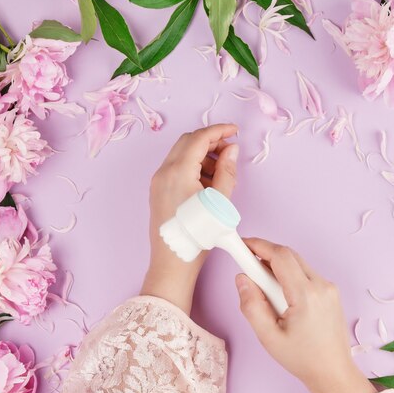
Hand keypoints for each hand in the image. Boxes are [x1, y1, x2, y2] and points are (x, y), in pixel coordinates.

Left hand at [142, 124, 238, 313]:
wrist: (173, 262)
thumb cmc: (198, 235)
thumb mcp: (220, 201)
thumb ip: (227, 170)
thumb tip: (232, 149)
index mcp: (178, 171)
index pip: (199, 138)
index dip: (220, 130)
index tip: (235, 130)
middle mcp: (164, 172)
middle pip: (188, 142)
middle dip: (211, 141)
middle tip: (231, 149)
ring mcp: (158, 181)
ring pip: (181, 154)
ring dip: (202, 154)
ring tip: (222, 170)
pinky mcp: (158, 191)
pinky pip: (176, 168)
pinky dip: (193, 166)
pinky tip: (208, 181)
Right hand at [235, 238, 376, 392]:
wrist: (333, 373)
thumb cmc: (302, 358)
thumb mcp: (268, 337)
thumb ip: (251, 306)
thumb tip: (242, 278)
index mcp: (306, 295)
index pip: (280, 256)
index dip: (258, 245)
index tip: (242, 244)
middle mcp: (321, 286)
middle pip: (289, 255)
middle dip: (265, 254)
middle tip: (247, 265)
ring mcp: (329, 287)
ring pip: (297, 263)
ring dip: (277, 267)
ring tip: (264, 289)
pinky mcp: (331, 291)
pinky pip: (305, 273)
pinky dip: (289, 275)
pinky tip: (280, 296)